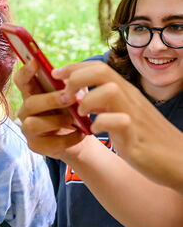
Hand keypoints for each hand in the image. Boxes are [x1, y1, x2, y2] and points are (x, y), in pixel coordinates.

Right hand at [14, 59, 86, 159]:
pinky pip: (49, 143)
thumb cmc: (71, 109)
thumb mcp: (72, 93)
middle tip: (71, 98)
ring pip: (33, 124)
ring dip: (57, 121)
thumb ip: (70, 84)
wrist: (77, 135)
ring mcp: (28, 129)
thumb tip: (71, 78)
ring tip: (75, 120)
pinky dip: (69, 138)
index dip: (26, 71)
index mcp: (32, 93)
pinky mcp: (35, 146)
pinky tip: (81, 133)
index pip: (21, 80)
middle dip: (51, 100)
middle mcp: (26, 110)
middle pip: (30, 103)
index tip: (36, 62)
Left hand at [53, 61, 182, 190]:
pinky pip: (116, 121)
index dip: (73, 67)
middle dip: (75, 78)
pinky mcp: (135, 135)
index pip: (97, 67)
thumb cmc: (145, 138)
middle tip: (66, 95)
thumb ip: (103, 105)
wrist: (176, 160)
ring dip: (87, 100)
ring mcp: (133, 115)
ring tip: (83, 114)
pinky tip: (95, 132)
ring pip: (108, 90)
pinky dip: (100, 125)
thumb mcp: (121, 115)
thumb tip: (80, 98)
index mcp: (124, 92)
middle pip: (100, 71)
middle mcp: (129, 98)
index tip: (55, 74)